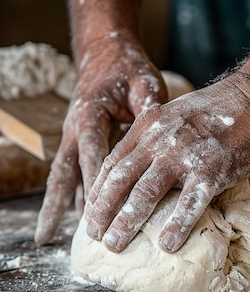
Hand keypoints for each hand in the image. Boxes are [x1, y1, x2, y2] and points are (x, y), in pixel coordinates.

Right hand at [35, 36, 167, 244]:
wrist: (108, 55)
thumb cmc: (129, 70)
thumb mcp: (144, 84)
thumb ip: (150, 110)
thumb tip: (161, 135)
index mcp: (90, 114)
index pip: (93, 153)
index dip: (95, 183)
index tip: (99, 211)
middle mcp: (75, 130)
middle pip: (63, 173)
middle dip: (58, 205)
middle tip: (48, 235)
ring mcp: (73, 137)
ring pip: (62, 177)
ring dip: (56, 206)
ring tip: (46, 236)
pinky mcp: (80, 143)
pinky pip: (73, 174)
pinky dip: (73, 196)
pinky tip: (77, 217)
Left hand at [84, 72, 249, 253]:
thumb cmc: (214, 111)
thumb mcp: (172, 115)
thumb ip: (152, 138)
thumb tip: (138, 169)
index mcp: (147, 127)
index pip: (112, 163)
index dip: (98, 191)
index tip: (90, 211)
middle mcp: (159, 141)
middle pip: (121, 180)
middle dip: (102, 210)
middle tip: (93, 235)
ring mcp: (184, 156)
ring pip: (146, 193)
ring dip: (127, 222)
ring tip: (114, 245)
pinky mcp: (210, 170)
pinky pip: (190, 202)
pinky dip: (177, 225)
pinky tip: (166, 245)